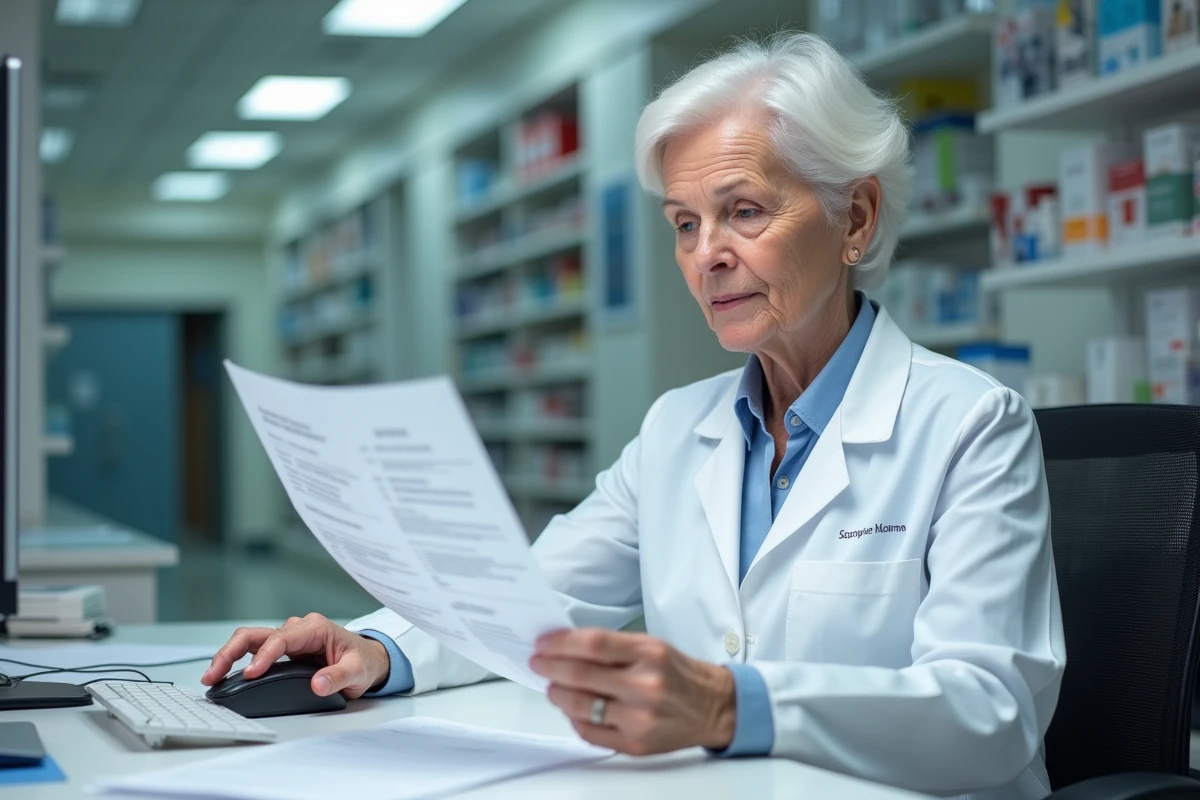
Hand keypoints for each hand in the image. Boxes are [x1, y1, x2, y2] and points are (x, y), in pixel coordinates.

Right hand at [200, 613, 390, 699]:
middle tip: (214, 674)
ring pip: (250, 640)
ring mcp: (288, 638)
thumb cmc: (363, 662)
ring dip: (228, 656)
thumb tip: (318, 684)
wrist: (368, 660)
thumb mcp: (358, 671)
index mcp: (314, 628)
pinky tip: (225, 675)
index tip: (251, 674)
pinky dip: (237, 661)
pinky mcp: (282, 650)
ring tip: (211, 676)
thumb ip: (338, 677)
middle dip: (231, 652)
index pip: (281, 639)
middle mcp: (297, 629)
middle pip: (256, 634)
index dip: (264, 656)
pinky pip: (254, 651)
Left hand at [530, 629, 736, 754]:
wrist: (712, 707)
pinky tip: (572, 709)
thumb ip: (612, 646)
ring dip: (558, 694)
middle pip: (581, 675)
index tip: (543, 643)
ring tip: (553, 687)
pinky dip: (575, 719)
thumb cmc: (678, 673)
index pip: (593, 644)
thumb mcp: (651, 646)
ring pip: (581, 706)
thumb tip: (567, 645)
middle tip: (538, 663)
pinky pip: (590, 732)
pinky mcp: (635, 743)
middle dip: (551, 667)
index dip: (561, 643)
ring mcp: (639, 718)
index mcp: (649, 654)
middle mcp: (645, 686)